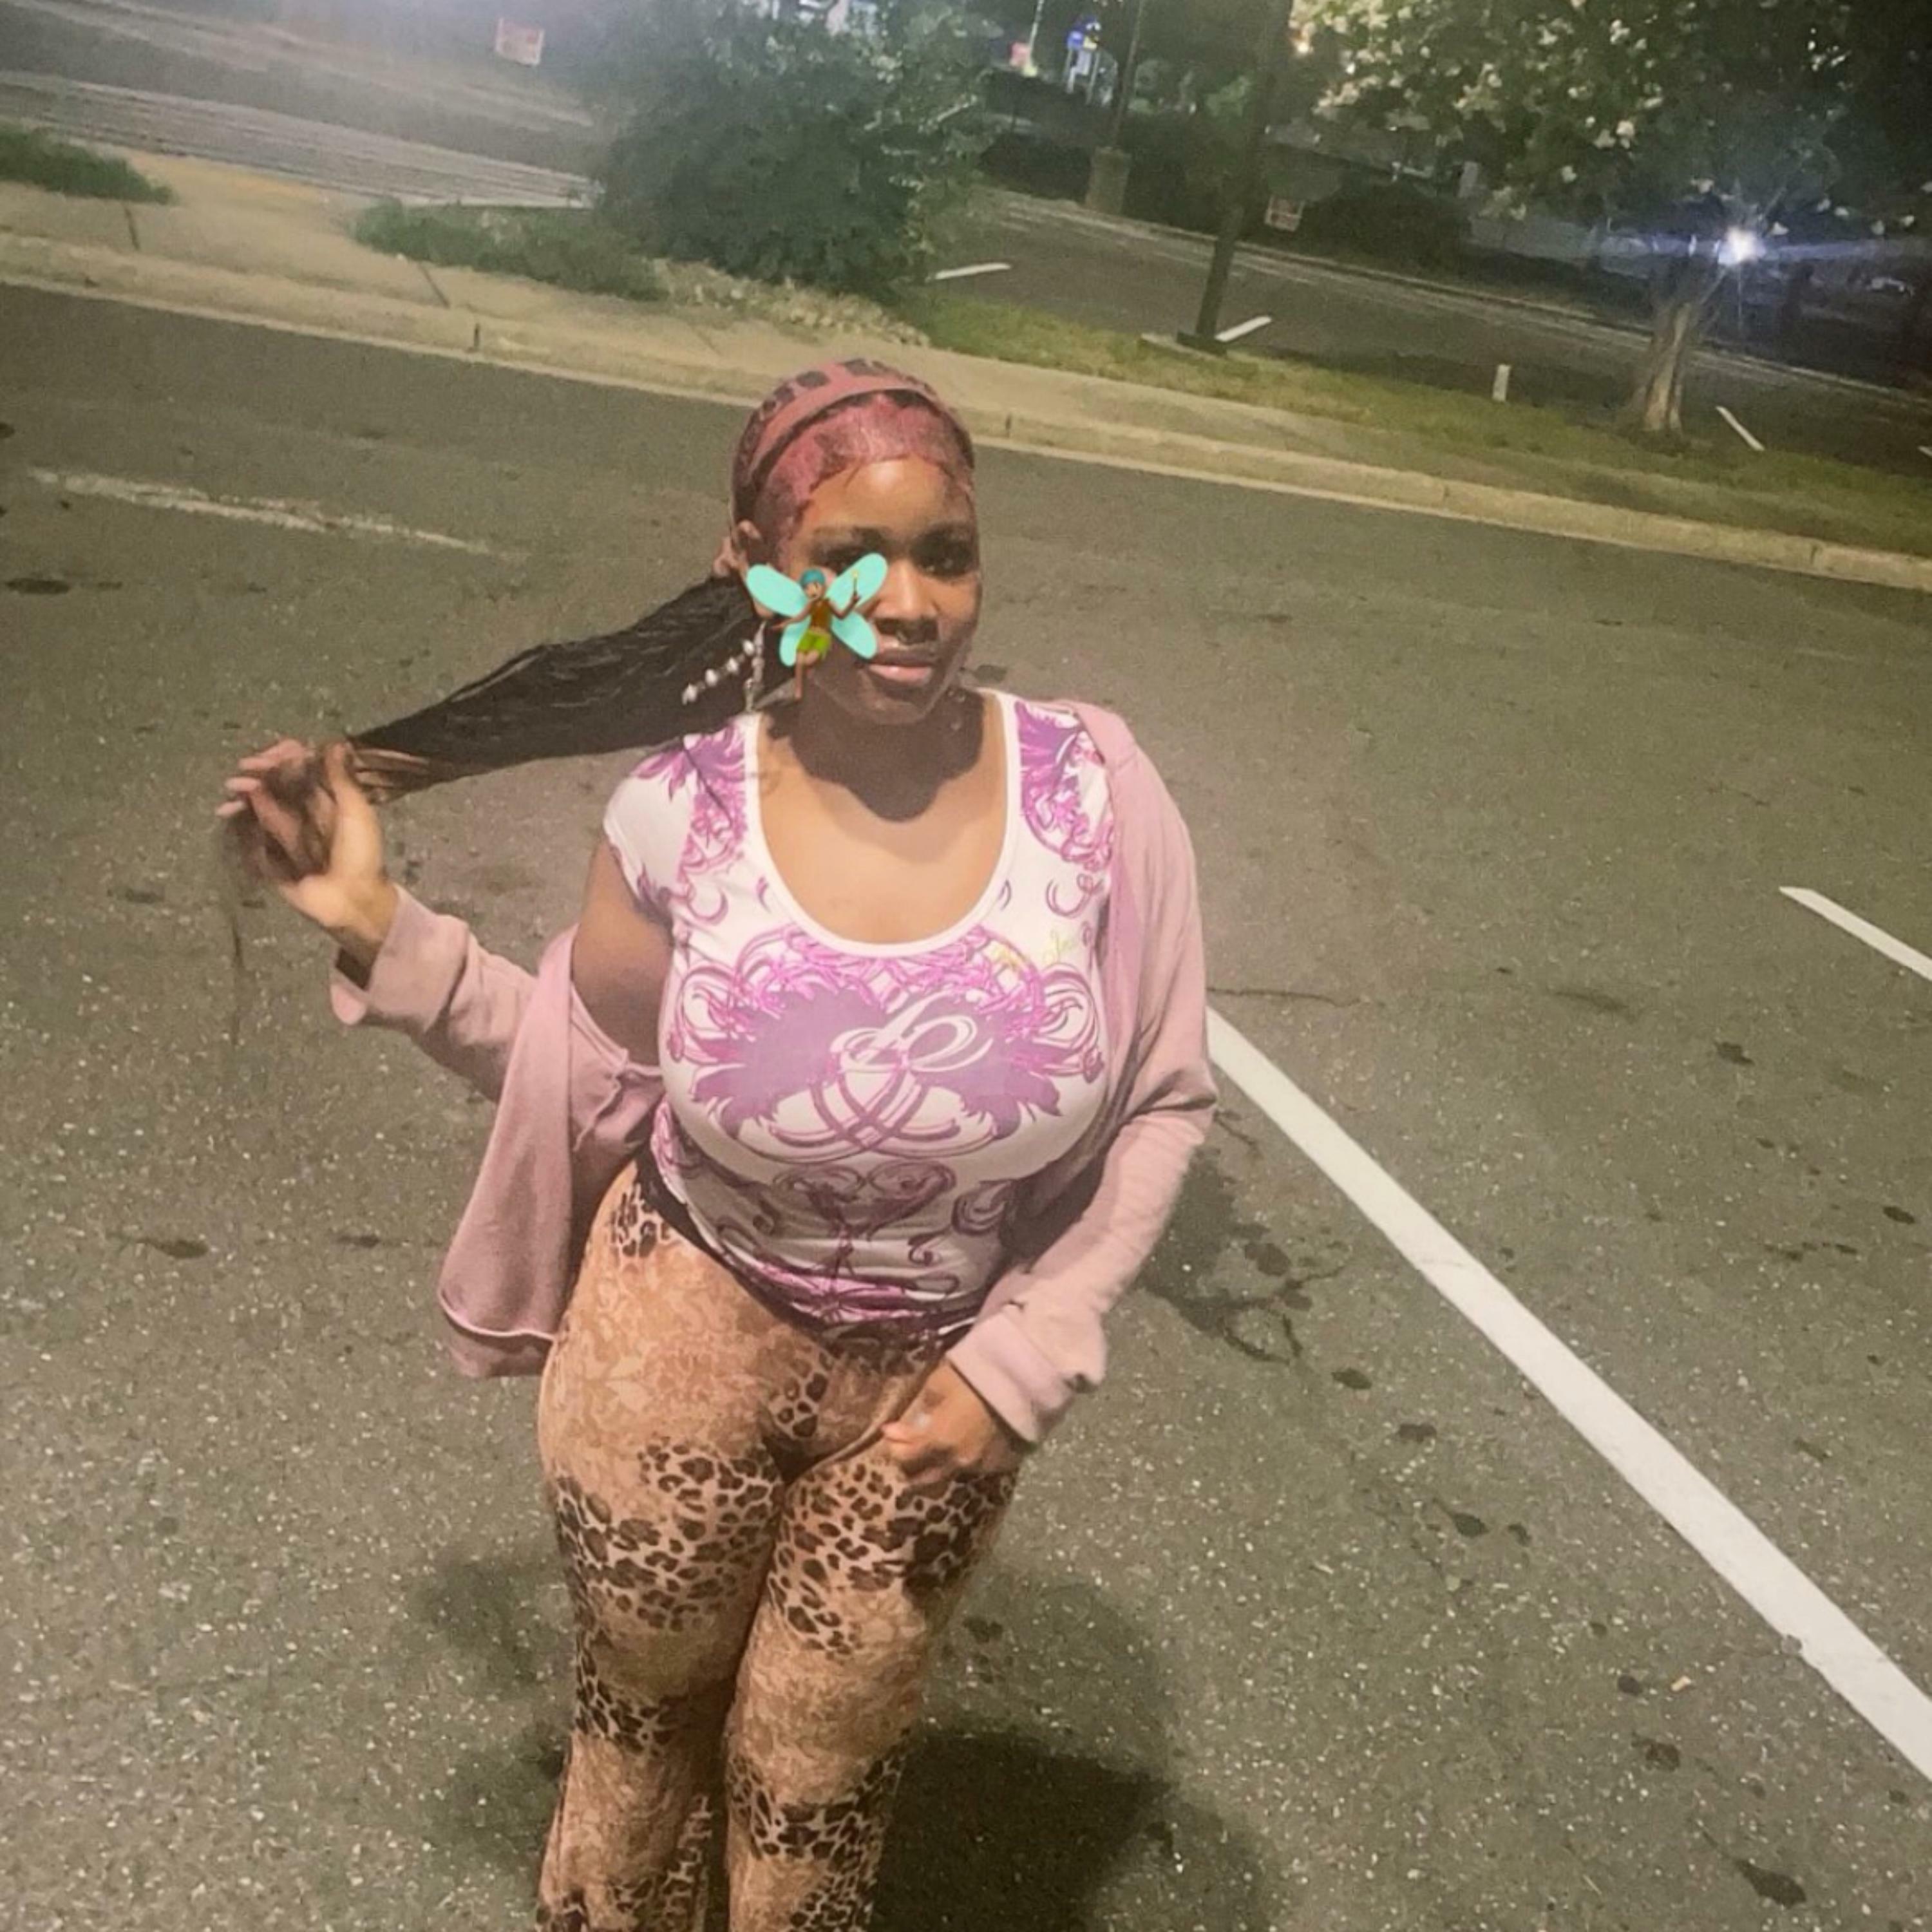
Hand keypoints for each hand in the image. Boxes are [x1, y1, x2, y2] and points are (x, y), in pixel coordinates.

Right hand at [218, 738, 397, 965]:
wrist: (352, 900)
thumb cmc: (361, 856)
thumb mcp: (357, 813)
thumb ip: (343, 780)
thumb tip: (336, 742)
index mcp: (328, 797)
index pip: (302, 766)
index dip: (286, 756)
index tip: (274, 753)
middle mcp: (306, 809)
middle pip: (277, 780)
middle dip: (260, 770)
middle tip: (245, 768)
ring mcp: (288, 829)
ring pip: (262, 799)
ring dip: (246, 789)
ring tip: (233, 787)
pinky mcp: (274, 850)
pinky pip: (253, 828)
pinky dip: (240, 816)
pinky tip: (229, 809)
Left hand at [881, 1362, 1025, 1491]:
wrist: (1023, 1379)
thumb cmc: (974, 1376)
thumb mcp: (938, 1384)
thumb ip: (920, 1410)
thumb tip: (904, 1426)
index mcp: (938, 1442)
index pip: (904, 1459)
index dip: (893, 1447)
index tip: (890, 1433)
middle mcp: (957, 1461)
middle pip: (923, 1480)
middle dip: (910, 1467)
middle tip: (907, 1450)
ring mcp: (982, 1466)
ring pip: (951, 1474)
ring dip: (940, 1463)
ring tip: (941, 1443)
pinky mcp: (1002, 1463)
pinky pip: (976, 1467)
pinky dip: (966, 1457)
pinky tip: (969, 1440)